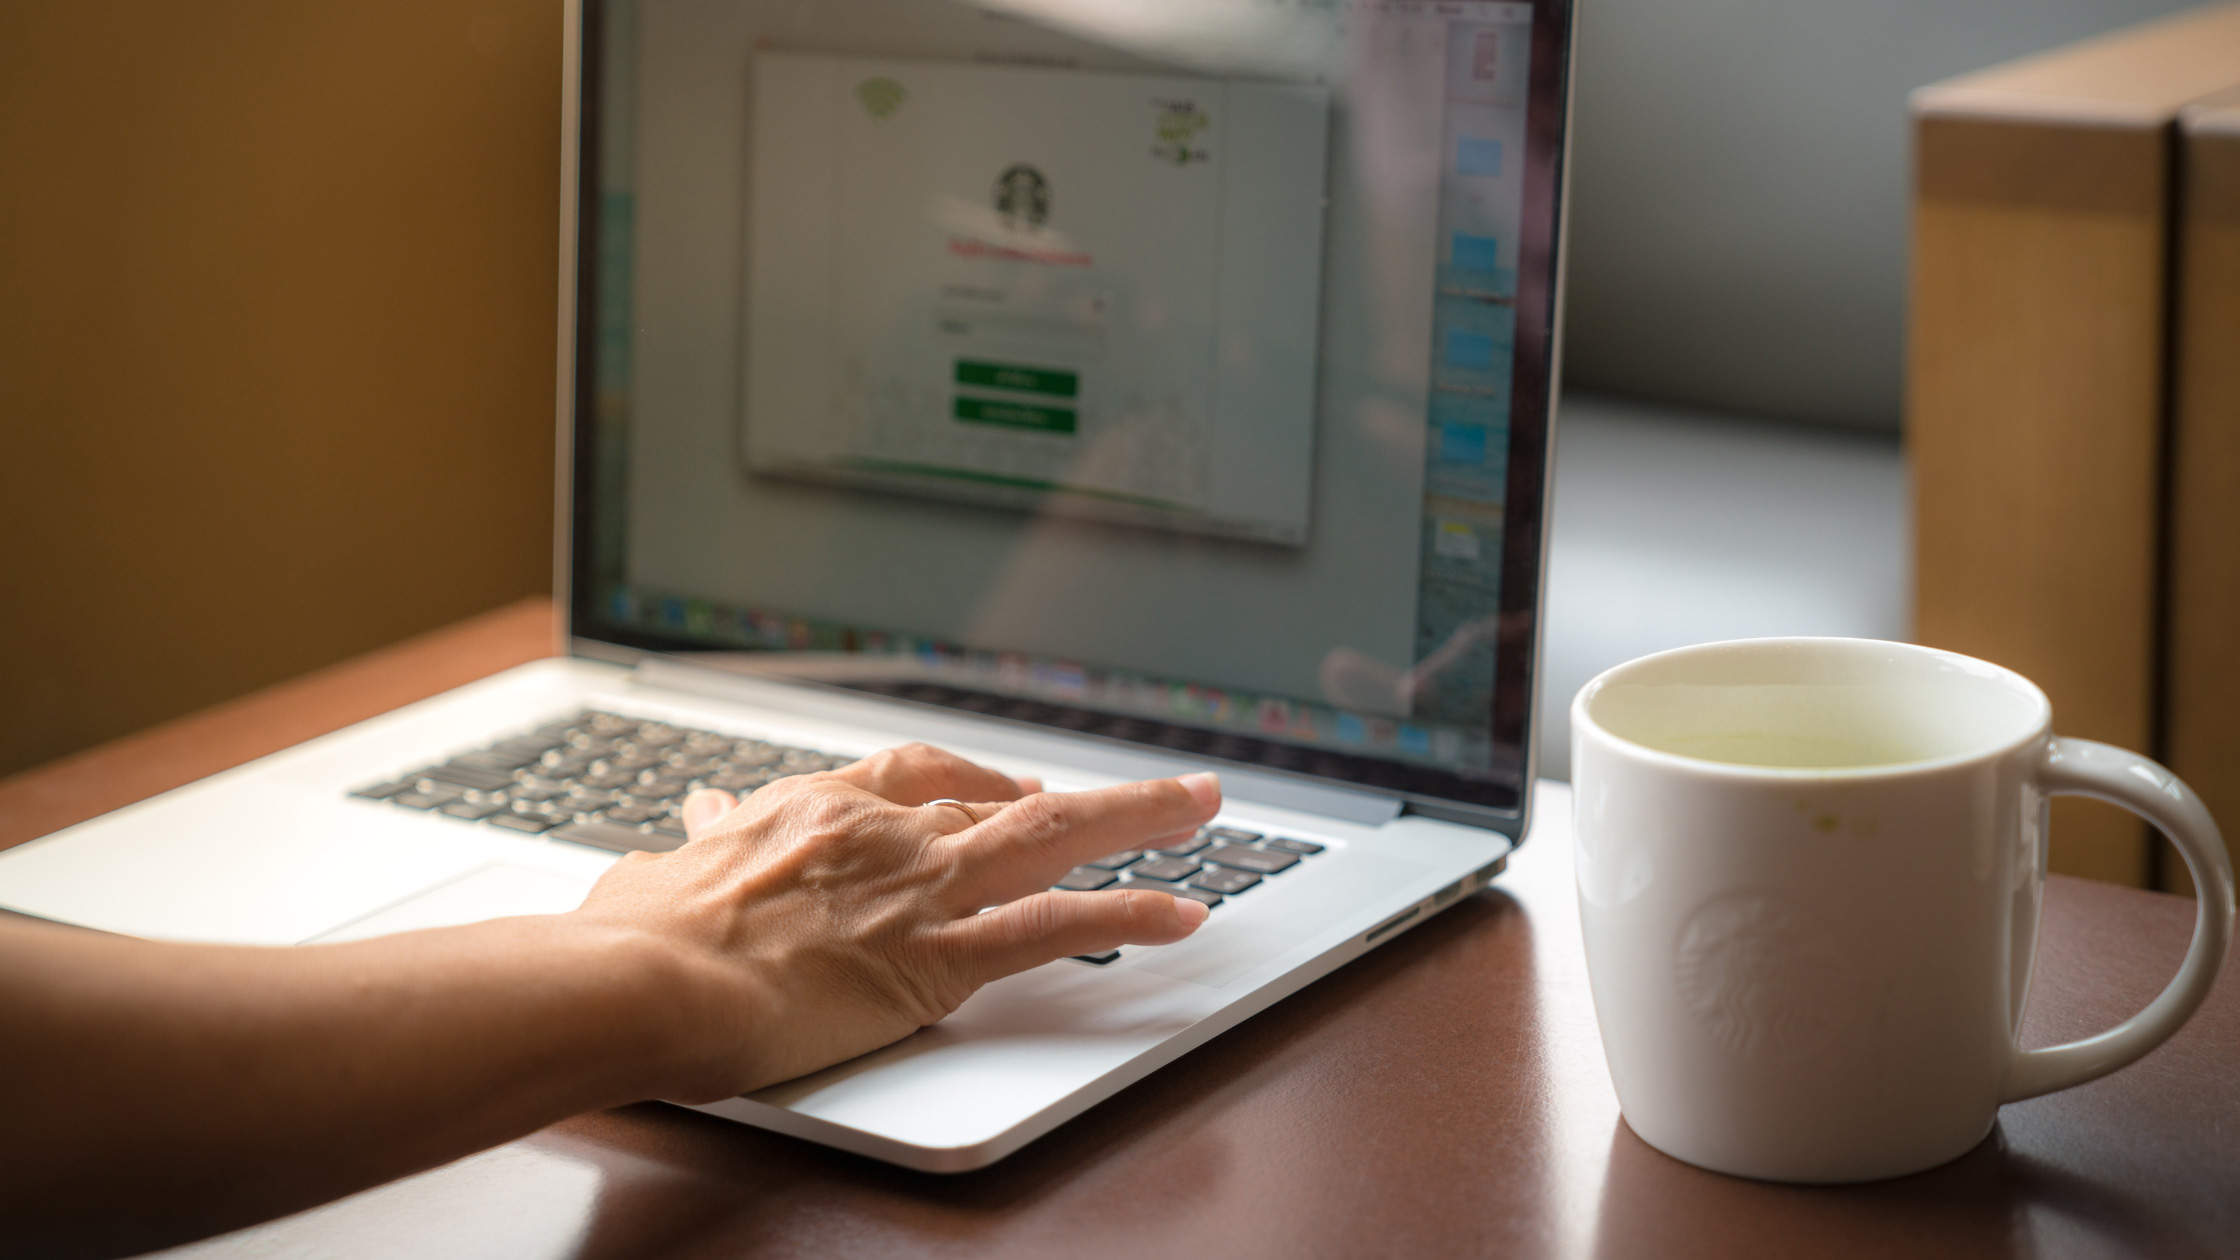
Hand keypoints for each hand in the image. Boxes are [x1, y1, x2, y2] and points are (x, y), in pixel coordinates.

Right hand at [570, 743, 1220, 1099]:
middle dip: (1078, 792)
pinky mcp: (936, 956)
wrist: (642, 978)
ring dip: (1137, 816)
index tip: (1003, 786)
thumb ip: (693, 847)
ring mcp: (917, 887)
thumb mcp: (659, 873)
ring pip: (1049, 835)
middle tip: (1144, 787)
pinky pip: (1052, 926)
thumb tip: (685, 827)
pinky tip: (1180, 911)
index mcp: (815, 808)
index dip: (972, 780)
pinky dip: (1125, 916)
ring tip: (1202, 807)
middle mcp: (880, 831)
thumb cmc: (635, 939)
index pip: (915, 774)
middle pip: (1000, 794)